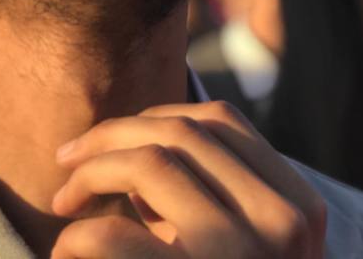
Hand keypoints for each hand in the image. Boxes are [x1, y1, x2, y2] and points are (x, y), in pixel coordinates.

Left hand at [50, 100, 326, 257]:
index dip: (158, 116)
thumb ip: (212, 196)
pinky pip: (113, 236)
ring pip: (152, 164)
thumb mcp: (244, 246)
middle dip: (112, 134)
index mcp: (298, 206)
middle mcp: (280, 223)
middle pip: (182, 134)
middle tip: (67, 158)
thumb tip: (139, 145)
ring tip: (64, 197)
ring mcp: (240, 254)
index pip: (223, 123)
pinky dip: (78, 234)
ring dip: (92, 170)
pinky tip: (67, 248)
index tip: (115, 135)